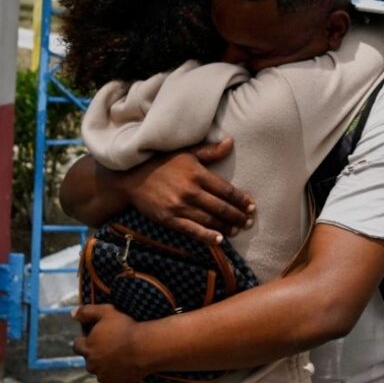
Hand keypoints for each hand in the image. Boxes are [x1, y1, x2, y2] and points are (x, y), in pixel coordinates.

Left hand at [72, 304, 145, 382]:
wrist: (146, 347)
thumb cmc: (126, 328)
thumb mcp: (107, 312)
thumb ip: (87, 312)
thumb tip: (72, 313)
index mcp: (87, 348)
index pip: (77, 345)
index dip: (85, 340)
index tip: (96, 336)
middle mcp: (92, 365)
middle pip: (89, 359)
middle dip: (96, 352)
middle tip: (111, 343)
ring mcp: (104, 375)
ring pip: (100, 370)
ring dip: (106, 363)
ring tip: (120, 353)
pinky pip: (113, 377)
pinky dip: (117, 372)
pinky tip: (127, 362)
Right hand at [120, 138, 254, 244]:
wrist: (132, 178)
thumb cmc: (162, 163)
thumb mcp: (186, 153)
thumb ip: (210, 151)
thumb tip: (231, 142)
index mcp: (198, 174)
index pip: (227, 190)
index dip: (241, 200)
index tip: (251, 205)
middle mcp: (191, 191)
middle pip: (221, 207)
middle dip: (238, 215)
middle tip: (249, 221)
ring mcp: (180, 206)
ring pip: (210, 220)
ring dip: (227, 226)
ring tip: (238, 229)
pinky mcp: (169, 219)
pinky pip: (193, 230)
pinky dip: (208, 236)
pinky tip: (219, 240)